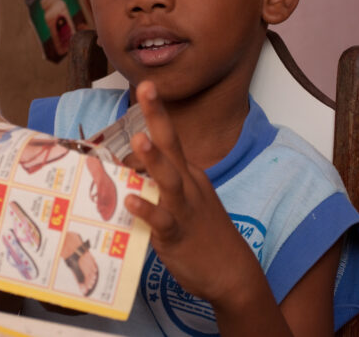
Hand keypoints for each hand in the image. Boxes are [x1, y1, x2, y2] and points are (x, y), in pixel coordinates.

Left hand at [124, 81, 267, 305]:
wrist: (232, 272)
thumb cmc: (203, 234)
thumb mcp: (185, 201)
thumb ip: (159, 185)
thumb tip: (126, 175)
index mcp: (188, 174)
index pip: (170, 139)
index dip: (157, 113)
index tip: (146, 85)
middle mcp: (188, 185)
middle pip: (172, 145)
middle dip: (158, 116)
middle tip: (146, 89)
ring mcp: (185, 208)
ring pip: (169, 179)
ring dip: (154, 159)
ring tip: (139, 140)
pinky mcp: (178, 234)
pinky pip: (162, 220)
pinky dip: (147, 209)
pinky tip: (131, 202)